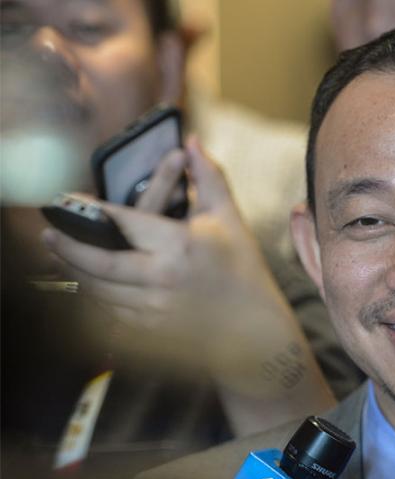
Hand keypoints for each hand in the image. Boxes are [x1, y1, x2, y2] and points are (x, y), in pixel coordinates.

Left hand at [44, 136, 334, 433]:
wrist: (255, 327)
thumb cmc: (242, 268)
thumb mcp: (228, 218)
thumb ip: (208, 176)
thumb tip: (191, 140)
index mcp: (179, 246)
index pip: (123, 223)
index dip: (92, 212)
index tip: (70, 203)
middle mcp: (163, 279)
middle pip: (99, 265)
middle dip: (68, 249)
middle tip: (49, 236)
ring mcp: (155, 309)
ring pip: (99, 292)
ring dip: (78, 275)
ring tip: (63, 258)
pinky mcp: (151, 331)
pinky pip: (110, 313)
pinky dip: (96, 298)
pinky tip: (91, 285)